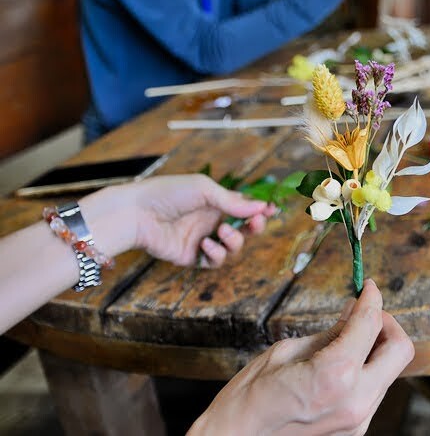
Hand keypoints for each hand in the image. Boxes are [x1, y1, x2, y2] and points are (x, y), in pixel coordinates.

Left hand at [80, 175, 268, 266]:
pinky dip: (216, 254)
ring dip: (235, 241)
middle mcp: (212, 220)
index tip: (272, 208)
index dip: (260, 209)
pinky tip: (205, 244)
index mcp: (215, 201)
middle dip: (255, 226)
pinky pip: (215, 261)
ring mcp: (203, 239)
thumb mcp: (204, 189)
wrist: (136, 214)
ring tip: (223, 232)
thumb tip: (262, 207)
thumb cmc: (167, 193)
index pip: (245, 206)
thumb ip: (233, 201)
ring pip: (234, 247)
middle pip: (245, 229)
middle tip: (256, 222)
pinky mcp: (192, 256)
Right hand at [189, 279, 414, 435]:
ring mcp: (358, 420)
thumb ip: (330, 333)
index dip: (372, 297)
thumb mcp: (286, 351)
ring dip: (376, 348)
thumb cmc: (249, 397)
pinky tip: (342, 361)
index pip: (370, 323)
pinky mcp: (354, 430)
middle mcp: (356, 400)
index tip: (367, 286)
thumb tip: (354, 312)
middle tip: (365, 312)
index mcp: (336, 375)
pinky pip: (373, 390)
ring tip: (348, 337)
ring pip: (389, 371)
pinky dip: (365, 369)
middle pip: (400, 350)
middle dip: (387, 324)